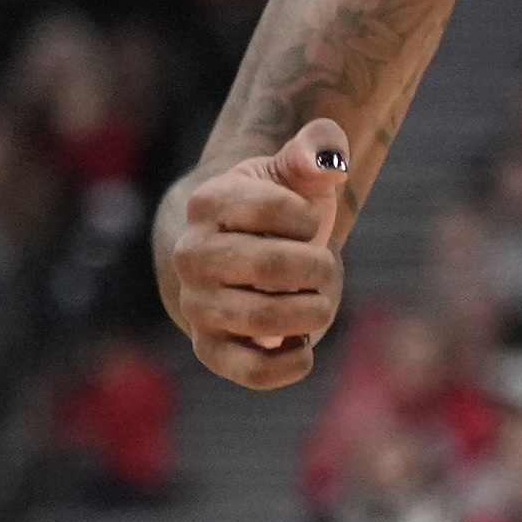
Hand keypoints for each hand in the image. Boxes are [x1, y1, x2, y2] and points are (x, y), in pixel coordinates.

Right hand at [158, 119, 351, 388]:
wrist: (243, 259)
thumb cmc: (278, 210)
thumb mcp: (296, 173)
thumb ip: (316, 150)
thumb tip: (328, 156)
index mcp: (209, 203)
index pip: (270, 208)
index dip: (306, 217)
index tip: (308, 221)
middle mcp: (193, 255)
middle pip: (268, 265)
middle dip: (315, 266)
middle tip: (322, 266)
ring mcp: (198, 304)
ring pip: (263, 318)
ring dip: (311, 311)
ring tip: (316, 302)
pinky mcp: (211, 349)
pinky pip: (250, 370)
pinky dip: (290, 365)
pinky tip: (303, 346)